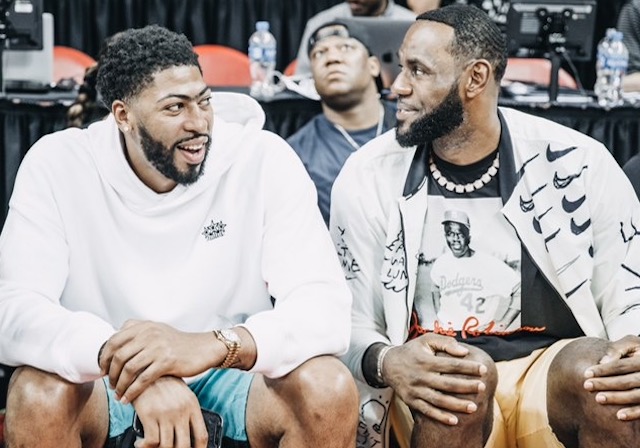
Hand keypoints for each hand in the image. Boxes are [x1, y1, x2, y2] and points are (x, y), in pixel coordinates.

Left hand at [99, 320, 220, 403]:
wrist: (203, 348)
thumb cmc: (179, 343)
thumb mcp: (157, 330)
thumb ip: (137, 332)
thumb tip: (114, 342)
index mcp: (144, 326)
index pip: (114, 341)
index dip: (104, 358)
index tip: (102, 370)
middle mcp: (149, 334)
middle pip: (119, 356)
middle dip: (111, 374)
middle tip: (110, 385)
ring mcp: (158, 347)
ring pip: (129, 369)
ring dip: (120, 385)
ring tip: (118, 394)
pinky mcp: (167, 361)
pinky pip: (143, 380)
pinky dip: (132, 392)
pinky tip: (128, 399)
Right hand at [132, 376, 207, 447]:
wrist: (144, 367)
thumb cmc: (162, 382)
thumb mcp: (181, 394)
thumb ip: (187, 412)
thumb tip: (187, 434)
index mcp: (192, 406)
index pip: (202, 435)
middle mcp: (181, 411)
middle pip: (184, 446)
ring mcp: (166, 413)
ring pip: (167, 446)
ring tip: (151, 447)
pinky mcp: (150, 414)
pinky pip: (151, 442)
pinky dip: (145, 447)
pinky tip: (140, 444)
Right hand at [383, 333, 487, 424]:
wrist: (388, 364)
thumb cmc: (412, 351)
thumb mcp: (426, 340)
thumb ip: (445, 342)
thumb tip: (464, 351)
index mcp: (425, 361)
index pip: (450, 365)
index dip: (468, 367)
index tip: (483, 369)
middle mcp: (420, 376)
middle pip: (447, 384)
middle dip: (466, 386)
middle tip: (482, 387)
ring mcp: (416, 390)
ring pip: (439, 400)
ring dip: (457, 405)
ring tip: (474, 407)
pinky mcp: (411, 401)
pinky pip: (427, 411)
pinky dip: (440, 417)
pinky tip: (454, 420)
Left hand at [584, 335, 639, 420]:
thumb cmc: (638, 352)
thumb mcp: (631, 344)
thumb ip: (617, 349)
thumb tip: (602, 360)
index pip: (622, 365)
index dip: (604, 369)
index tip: (586, 374)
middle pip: (627, 381)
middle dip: (606, 384)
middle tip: (587, 386)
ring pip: (636, 395)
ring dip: (617, 398)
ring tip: (598, 398)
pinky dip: (634, 413)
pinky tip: (619, 416)